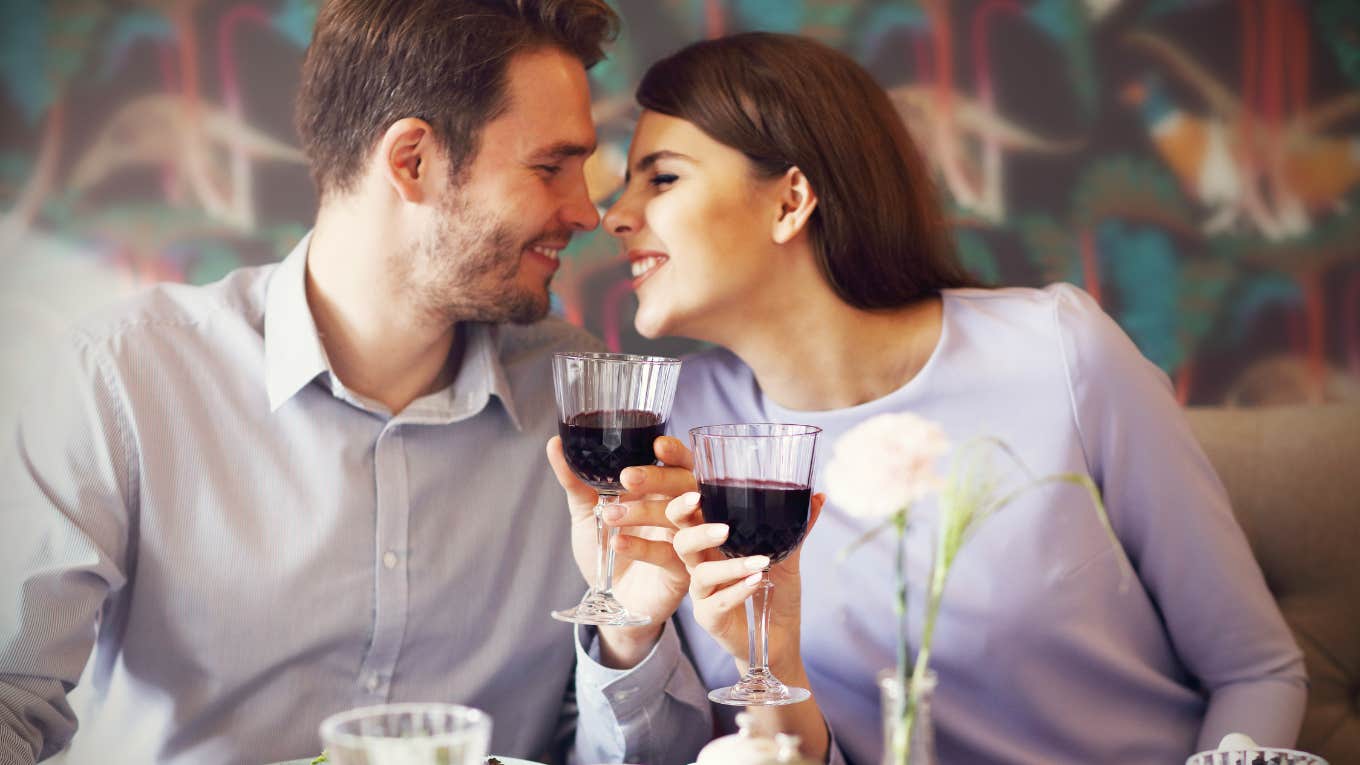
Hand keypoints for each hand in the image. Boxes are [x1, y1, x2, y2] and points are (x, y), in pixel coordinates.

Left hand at [545, 435, 696, 666]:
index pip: (681, 464)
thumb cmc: (605, 550)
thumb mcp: (587, 513)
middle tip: (627, 478)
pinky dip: (644, 547)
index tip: (657, 445)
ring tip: (610, 515)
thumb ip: (575, 480)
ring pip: (683, 518)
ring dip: (647, 511)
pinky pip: (670, 555)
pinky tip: (617, 543)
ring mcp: (685, 543)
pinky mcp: (682, 573)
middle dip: (659, 478)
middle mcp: (680, 513)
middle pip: (687, 485)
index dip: (675, 452)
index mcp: (663, 492)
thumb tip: (555, 443)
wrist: (608, 601)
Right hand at [670, 490, 824, 678]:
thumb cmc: (776, 594)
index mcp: (713, 546)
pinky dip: (737, 591)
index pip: (688, 520)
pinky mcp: (709, 617)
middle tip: (724, 528)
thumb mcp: (788, 558)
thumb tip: (818, 499)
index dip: (684, 507)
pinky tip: (757, 582)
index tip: (697, 495)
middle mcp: (702, 566)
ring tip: (760, 562)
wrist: (780, 637)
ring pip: (700, 574)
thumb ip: (796, 531)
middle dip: (697, 531)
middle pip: (681, 542)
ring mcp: (703, 594)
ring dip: (730, 567)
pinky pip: (715, 603)